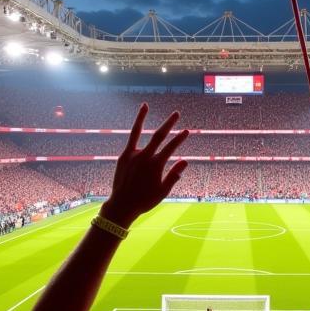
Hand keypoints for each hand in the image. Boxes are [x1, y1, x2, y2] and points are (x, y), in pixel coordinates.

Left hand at [101, 104, 189, 227]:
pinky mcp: (124, 156)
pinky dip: (132, 127)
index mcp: (156, 166)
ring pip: (140, 132)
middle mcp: (145, 157)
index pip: (171, 148)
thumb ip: (174, 175)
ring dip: (144, 118)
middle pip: (159, 136)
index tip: (186, 131)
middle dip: (169, 124)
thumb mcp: (163, 191)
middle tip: (177, 113)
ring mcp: (133, 155)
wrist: (123, 205)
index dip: (180, 139)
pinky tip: (134, 119)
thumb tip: (185, 161)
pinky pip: (129, 139)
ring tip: (146, 105)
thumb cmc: (145, 200)